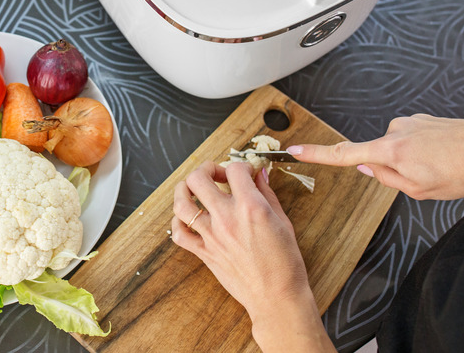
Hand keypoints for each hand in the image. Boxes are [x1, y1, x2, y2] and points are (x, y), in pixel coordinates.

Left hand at [171, 161, 334, 351]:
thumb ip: (266, 194)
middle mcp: (227, 218)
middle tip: (218, 176)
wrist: (277, 297)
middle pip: (199, 178)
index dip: (241, 166)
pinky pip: (178, 233)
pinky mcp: (204, 253)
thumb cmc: (285, 263)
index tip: (245, 172)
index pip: (235, 169)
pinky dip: (178, 222)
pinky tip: (188, 218)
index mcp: (251, 207)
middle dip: (207, 169)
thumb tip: (259, 174)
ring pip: (182, 203)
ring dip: (184, 189)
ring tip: (194, 189)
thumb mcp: (283, 221)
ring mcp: (212, 236)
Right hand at [287, 113, 463, 199]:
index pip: (343, 154)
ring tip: (441, 168)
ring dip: (411, 162)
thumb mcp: (420, 190)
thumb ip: (387, 179)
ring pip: (396, 150)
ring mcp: (410, 122)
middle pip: (376, 156)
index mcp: (390, 152)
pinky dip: (423, 152)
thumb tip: (368, 167)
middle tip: (425, 179)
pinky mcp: (423, 119)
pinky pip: (411, 140)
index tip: (294, 150)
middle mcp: (396, 131)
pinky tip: (445, 157)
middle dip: (393, 171)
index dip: (316, 154)